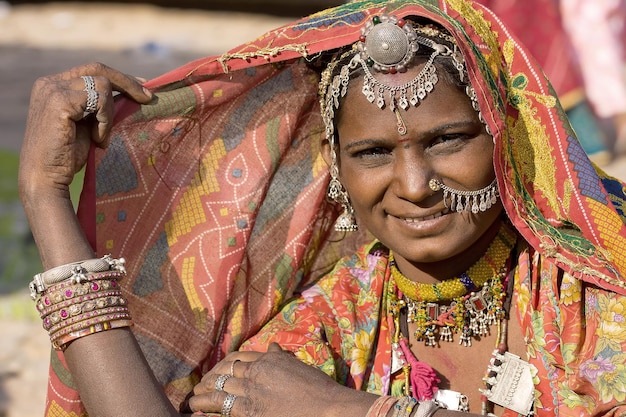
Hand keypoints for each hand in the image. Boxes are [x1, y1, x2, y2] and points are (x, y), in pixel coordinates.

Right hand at [18, 62, 152, 201]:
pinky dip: (105, 121)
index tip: (143, 88)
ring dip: (110, 114)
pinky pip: (100, 101)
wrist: (46, 177)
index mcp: (54, 85)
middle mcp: (49, 82)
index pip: (92, 70)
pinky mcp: (60, 101)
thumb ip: (99, 106)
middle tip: (147, 98)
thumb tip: (131, 93)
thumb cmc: (67, 155)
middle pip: (98, 69)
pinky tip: (97, 139)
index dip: (120, 78)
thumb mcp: (87, 123)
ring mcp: (53, 90)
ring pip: (103, 85)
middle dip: (127, 83)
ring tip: (101, 137)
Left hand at [188, 343, 374, 416]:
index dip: (222, 366)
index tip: (214, 372)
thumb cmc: (319, 391)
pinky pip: (218, 405)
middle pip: (223, 372)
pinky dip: (203, 406)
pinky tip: (194, 409)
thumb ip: (281, 358)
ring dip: (200, 393)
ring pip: (216, 387)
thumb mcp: (298, 367)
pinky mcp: (248, 410)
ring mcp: (251, 391)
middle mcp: (256, 372)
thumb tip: (272, 346)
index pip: (236, 359)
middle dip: (208, 379)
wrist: (328, 408)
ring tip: (189, 400)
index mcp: (268, 360)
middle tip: (198, 386)